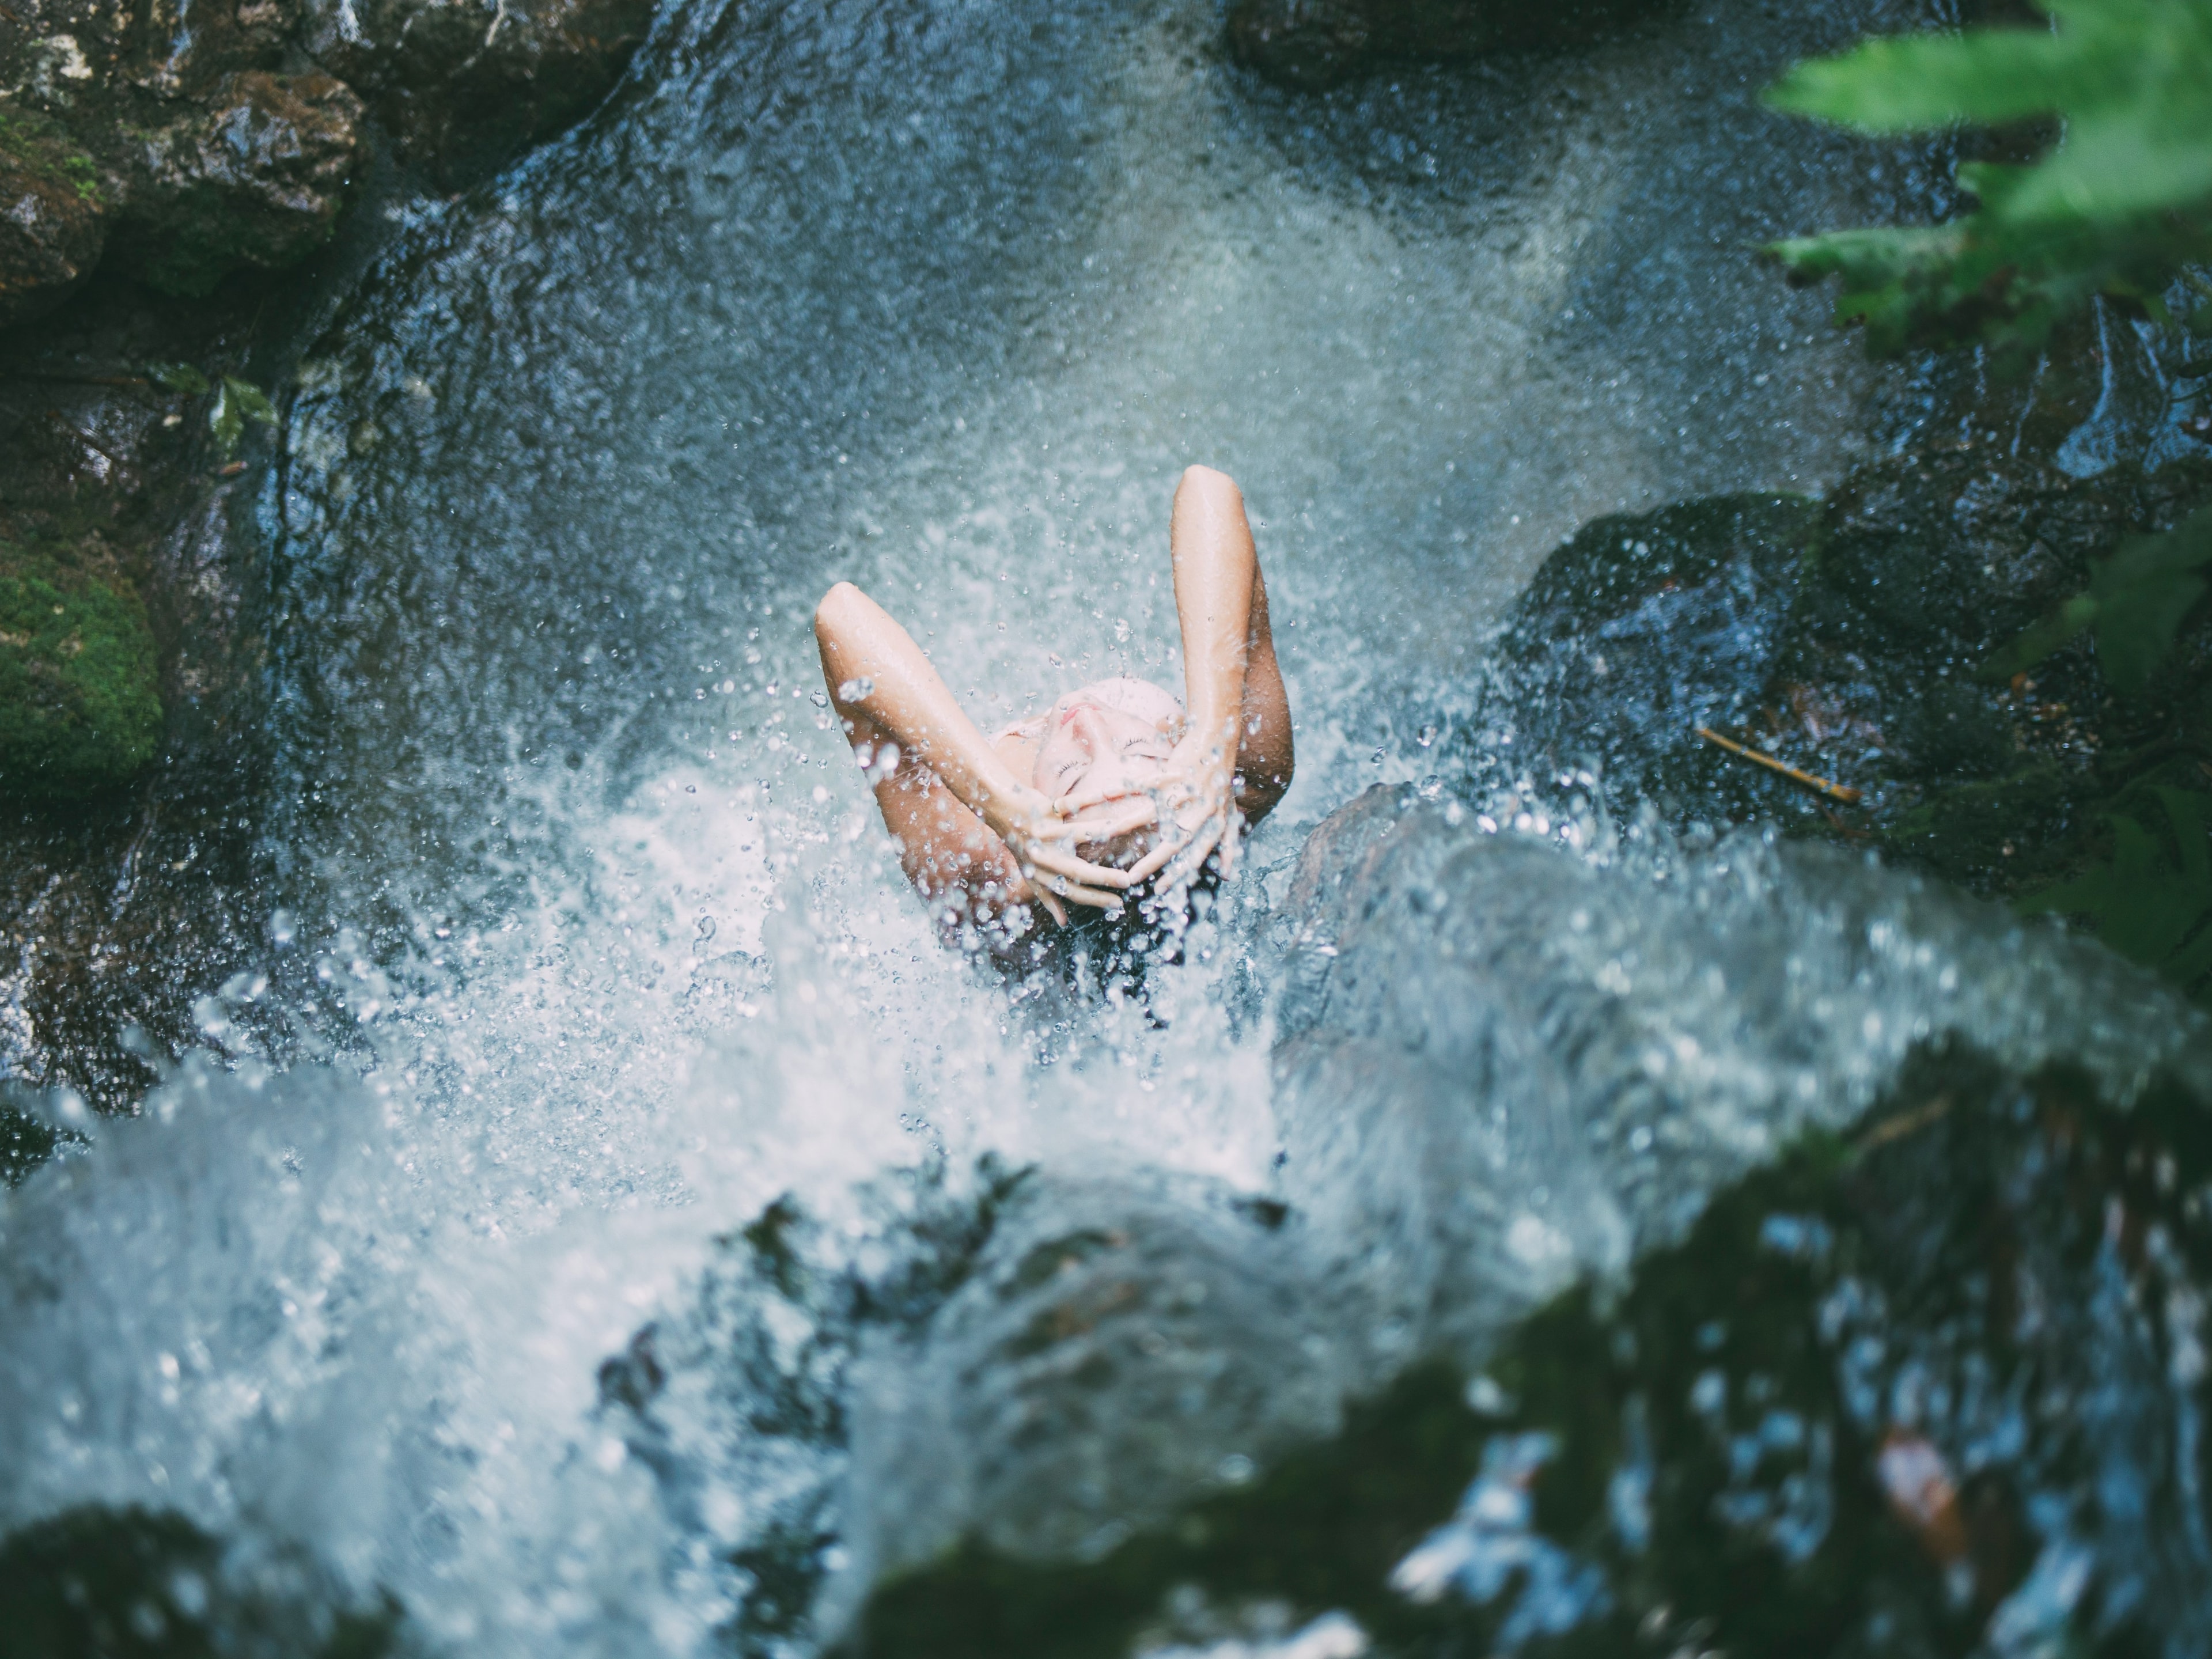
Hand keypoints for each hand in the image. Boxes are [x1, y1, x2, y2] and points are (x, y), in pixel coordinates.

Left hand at [984, 786, 1135, 924]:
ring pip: (1077, 835)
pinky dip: (1088, 799)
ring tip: (1124, 832)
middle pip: (1076, 871)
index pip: (1071, 892)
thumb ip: (1047, 896)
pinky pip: (1069, 804)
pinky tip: (1106, 795)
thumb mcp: (1030, 873)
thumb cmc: (1020, 842)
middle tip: (1128, 880)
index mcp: (1039, 874)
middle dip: (1104, 877)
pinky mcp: (1041, 810)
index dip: (1095, 900)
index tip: (1118, 904)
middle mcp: (1039, 857)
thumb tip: (1063, 923)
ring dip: (1103, 833)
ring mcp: (1040, 833)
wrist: (996, 807)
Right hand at [1056, 724, 1241, 896]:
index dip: (1179, 874)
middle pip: (1174, 841)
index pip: (1195, 855)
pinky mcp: (1173, 770)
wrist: (1218, 740)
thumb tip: (1228, 876)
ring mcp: (1185, 790)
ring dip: (1128, 824)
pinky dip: (1125, 787)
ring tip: (1106, 834)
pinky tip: (1106, 794)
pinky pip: (1145, 782)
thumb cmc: (1223, 781)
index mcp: (1213, 824)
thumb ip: (1228, 846)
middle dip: (1153, 862)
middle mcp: (1201, 810)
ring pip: (1153, 812)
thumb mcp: (1231, 815)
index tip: (1161, 891)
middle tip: (1133, 877)